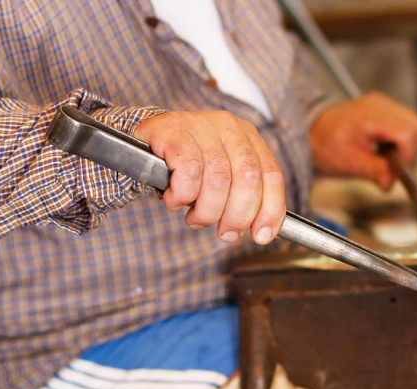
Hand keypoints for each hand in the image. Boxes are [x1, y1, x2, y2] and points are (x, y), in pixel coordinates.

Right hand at [135, 111, 284, 243]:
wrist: (144, 143)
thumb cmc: (188, 166)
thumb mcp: (222, 179)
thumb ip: (244, 199)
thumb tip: (263, 233)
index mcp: (249, 138)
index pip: (272, 175)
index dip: (270, 209)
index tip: (261, 235)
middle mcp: (230, 128)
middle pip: (248, 179)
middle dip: (237, 216)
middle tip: (225, 232)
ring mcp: (202, 125)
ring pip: (217, 180)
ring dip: (206, 211)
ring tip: (194, 216)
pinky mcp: (174, 130)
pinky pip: (189, 172)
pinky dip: (183, 195)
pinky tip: (176, 198)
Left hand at [310, 92, 416, 189]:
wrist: (311, 132)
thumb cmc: (325, 145)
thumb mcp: (348, 163)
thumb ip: (373, 171)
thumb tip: (390, 182)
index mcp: (370, 116)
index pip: (408, 133)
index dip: (408, 155)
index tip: (396, 171)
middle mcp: (381, 105)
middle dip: (412, 151)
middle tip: (393, 164)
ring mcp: (384, 104)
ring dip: (408, 146)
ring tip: (386, 155)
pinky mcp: (385, 108)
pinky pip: (407, 124)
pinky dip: (402, 140)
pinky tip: (384, 148)